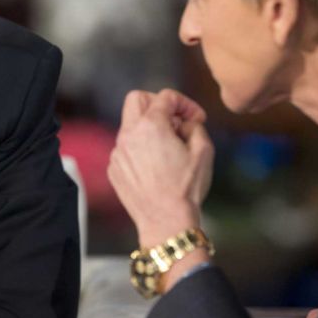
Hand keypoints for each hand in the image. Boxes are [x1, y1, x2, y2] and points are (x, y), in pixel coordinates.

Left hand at [108, 89, 213, 247]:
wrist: (165, 221)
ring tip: (167, 150)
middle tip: (174, 120)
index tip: (196, 119)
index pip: (166, 96)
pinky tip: (155, 167)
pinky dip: (139, 149)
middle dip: (157, 104)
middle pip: (137, 99)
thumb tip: (184, 122)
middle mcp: (128, 135)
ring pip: (130, 126)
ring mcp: (118, 152)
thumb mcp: (204, 151)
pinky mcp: (113, 168)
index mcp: (151, 126)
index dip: (185, 103)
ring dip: (148, 129)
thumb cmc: (186, 188)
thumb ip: (194, 125)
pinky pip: (125, 148)